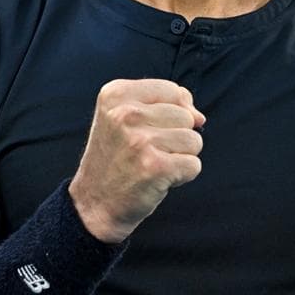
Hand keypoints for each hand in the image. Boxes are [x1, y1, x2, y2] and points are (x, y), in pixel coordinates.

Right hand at [68, 79, 205, 243]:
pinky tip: (158, 179)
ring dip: (180, 156)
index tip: (149, 130)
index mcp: (116, 94)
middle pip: (186, 116)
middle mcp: (125, 113)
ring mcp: (140, 141)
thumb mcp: (124, 117)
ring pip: (193, 140)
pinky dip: (182, 176)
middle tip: (146, 152)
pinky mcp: (155, 167)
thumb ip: (164, 103)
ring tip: (153, 164)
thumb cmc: (117, 158)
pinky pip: (194, 165)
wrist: (94, 204)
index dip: (173, 112)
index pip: (173, 90)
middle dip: (176, 136)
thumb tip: (199, 116)